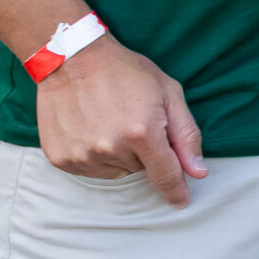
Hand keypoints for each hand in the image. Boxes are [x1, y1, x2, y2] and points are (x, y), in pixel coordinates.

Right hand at [34, 35, 207, 206]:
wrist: (73, 58)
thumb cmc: (126, 71)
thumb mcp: (168, 93)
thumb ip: (186, 135)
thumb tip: (197, 172)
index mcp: (142, 132)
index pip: (165, 176)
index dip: (176, 190)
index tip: (181, 200)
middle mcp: (110, 148)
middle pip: (139, 170)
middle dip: (143, 152)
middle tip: (132, 121)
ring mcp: (82, 155)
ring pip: (114, 171)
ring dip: (118, 154)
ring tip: (110, 122)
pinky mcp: (61, 158)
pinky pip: (89, 169)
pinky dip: (95, 155)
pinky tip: (91, 128)